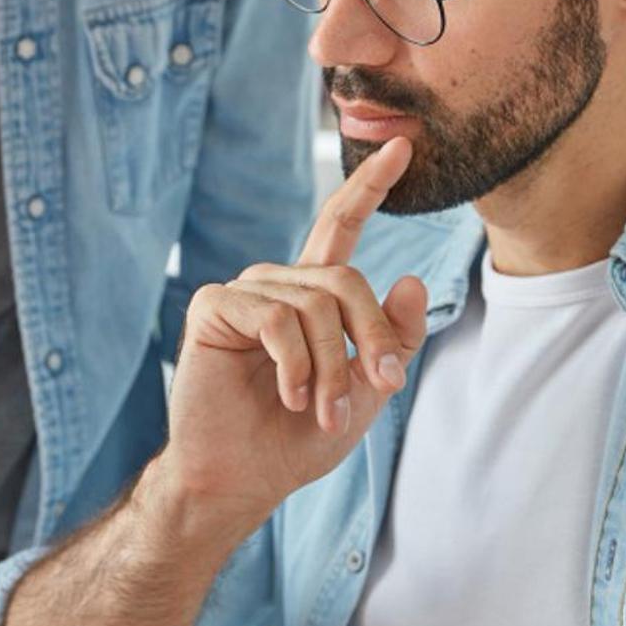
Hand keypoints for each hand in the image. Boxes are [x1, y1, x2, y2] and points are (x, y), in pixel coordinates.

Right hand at [161, 137, 427, 524]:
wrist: (241, 478)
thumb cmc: (296, 439)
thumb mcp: (365, 391)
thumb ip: (392, 339)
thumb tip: (412, 279)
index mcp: (310, 294)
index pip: (341, 226)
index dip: (369, 186)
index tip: (402, 147)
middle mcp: (277, 283)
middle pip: (346, 279)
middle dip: (371, 337)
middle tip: (379, 385)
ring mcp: (243, 291)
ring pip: (315, 304)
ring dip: (330, 368)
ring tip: (321, 411)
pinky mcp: (214, 307)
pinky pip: (276, 318)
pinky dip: (294, 364)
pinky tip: (291, 396)